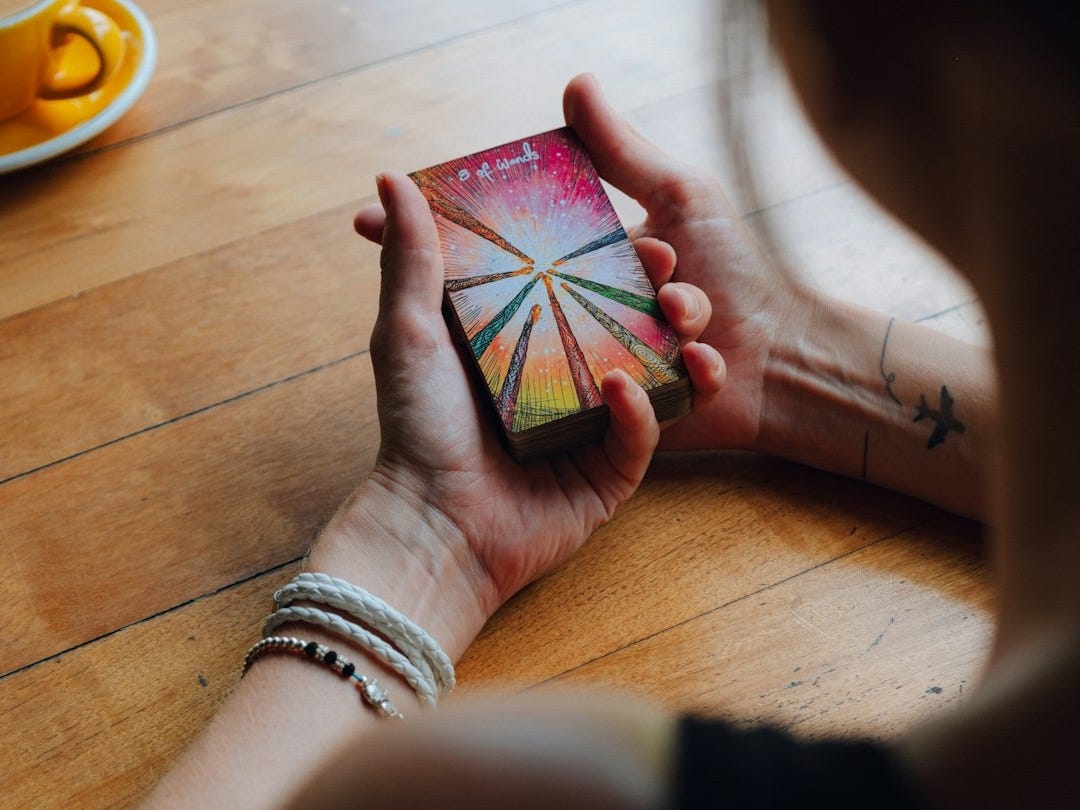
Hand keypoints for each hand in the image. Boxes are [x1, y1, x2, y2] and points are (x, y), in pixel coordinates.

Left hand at [342, 170, 722, 629]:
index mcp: (521, 344)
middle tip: (672, 267)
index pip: (576, 286)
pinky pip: (640, 437)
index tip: (631, 220)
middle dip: (655, 296)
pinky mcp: (607, 474)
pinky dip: (638, 411)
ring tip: (679, 319)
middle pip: (623, 327)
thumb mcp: (409, 332)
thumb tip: (390, 179)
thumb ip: (412, 257)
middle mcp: (559, 382)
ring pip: (648, 378)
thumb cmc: (417, 427)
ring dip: (668, 348)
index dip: (607, 252)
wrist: (434, 526)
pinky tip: (622, 388)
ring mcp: (588, 429)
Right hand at [563, 73, 812, 451]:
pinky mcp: (636, 407)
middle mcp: (606, 310)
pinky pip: (638, 393)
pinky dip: (684, 373)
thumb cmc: (738, 269)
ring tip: (697, 331)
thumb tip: (576, 82)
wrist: (787, 354)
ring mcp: (620, 360)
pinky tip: (710, 363)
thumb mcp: (683, 196)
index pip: (572, 253)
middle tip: (670, 296)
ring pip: (612, 348)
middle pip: (582, 303)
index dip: (609, 252)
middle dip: (635, 298)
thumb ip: (625, 151)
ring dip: (664, 334)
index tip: (658, 252)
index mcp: (611, 262)